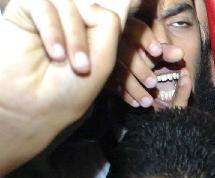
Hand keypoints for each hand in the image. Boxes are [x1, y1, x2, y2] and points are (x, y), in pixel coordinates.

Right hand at [0, 0, 132, 174]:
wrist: (30, 102)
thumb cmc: (67, 88)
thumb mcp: (101, 59)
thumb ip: (109, 25)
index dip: (143, 35)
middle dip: (96, 39)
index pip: (122, 18)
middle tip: (87, 68)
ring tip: (73, 66)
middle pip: (96, 9)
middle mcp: (77, 18)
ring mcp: (53, 12)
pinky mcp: (28, 9)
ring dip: (74, 38)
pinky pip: (43, 5)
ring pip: (71, 6)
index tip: (158, 54)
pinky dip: (52, 30)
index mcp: (98, 32)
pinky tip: (56, 55)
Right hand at [109, 16, 186, 107]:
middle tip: (153, 83)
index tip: (157, 52)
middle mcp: (115, 39)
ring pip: (117, 71)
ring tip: (148, 101)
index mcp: (130, 28)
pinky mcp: (102, 72)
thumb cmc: (143, 52)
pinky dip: (123, 94)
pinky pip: (110, 83)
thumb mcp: (155, 51)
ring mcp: (105, 56)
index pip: (137, 29)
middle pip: (125, 52)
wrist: (126, 64)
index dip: (146, 40)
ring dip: (133, 87)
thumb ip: (167, 52)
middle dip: (140, 69)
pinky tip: (135, 103)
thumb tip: (179, 53)